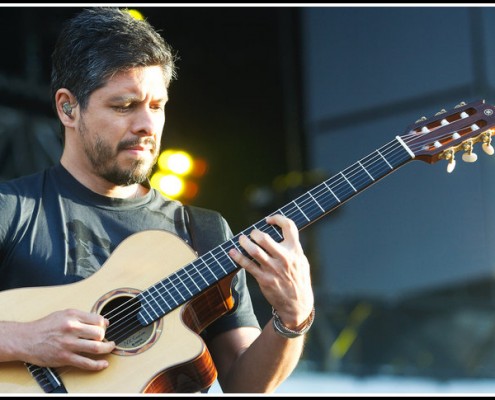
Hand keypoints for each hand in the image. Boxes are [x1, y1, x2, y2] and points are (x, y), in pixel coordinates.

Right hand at [17, 309, 114, 369]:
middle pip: (99, 333)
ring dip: (107, 349)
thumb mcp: (64, 314)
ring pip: (96, 347)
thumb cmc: (45, 326)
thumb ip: (83, 316)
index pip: (98, 320)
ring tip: (109, 348)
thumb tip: (103, 321)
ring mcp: (68, 344)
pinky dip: (98, 365)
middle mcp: (71, 328)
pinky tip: (103, 364)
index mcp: (72, 316)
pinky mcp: (64, 357)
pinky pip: (86, 363)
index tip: (104, 328)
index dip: (104, 325)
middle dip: (105, 337)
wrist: (25, 339)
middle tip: (105, 339)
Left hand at [229, 214, 313, 328]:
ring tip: (241, 239)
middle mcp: (284, 258)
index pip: (289, 226)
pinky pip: (247, 265)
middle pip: (264, 238)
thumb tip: (279, 232)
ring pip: (254, 250)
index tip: (269, 220)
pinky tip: (232, 252)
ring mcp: (273, 269)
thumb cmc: (298, 279)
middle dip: (254, 232)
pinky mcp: (264, 279)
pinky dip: (238, 257)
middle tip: (252, 233)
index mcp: (295, 250)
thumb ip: (292, 247)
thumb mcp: (301, 260)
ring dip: (244, 242)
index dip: (277, 218)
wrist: (298, 304)